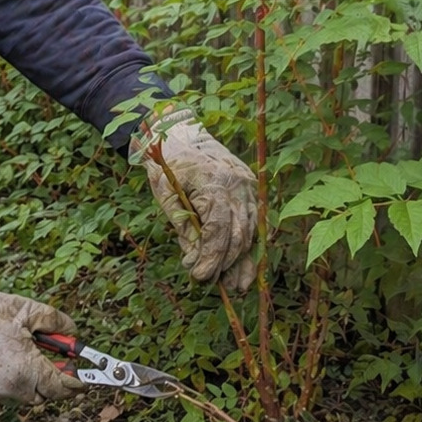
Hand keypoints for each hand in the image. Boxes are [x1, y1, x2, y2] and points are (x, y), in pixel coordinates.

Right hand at [0, 277, 85, 403]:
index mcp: (28, 370)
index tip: (84, 377)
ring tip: (18, 351)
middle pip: (43, 395)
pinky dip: (6, 378)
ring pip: (21, 393)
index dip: (76, 383)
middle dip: (50, 380)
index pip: (62, 388)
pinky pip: (1, 390)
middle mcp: (12, 389)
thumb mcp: (25, 309)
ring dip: (27, 379)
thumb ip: (54, 321)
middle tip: (50, 357)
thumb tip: (72, 329)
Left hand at [132, 106, 257, 292]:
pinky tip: (245, 267)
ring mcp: (248, 186)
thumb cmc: (169, 165)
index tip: (200, 275)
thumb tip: (195, 260)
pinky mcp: (251, 190)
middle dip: (226, 263)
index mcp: (214, 181)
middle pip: (238, 233)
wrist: (182, 134)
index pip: (218, 228)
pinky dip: (249, 245)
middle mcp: (237, 183)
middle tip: (212, 283)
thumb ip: (183, 227)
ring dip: (242, 260)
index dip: (211, 256)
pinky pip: (253, 222)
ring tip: (234, 287)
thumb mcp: (167, 195)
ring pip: (249, 230)